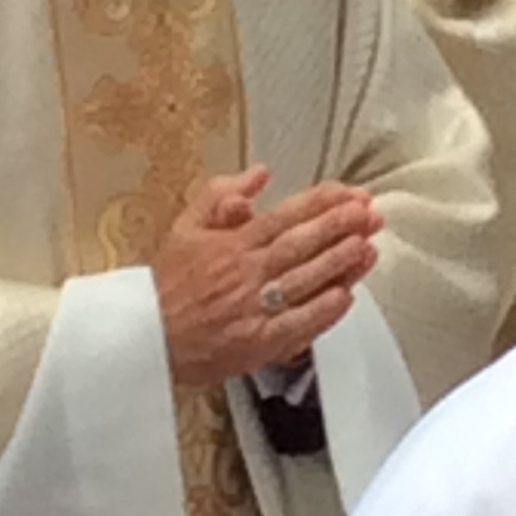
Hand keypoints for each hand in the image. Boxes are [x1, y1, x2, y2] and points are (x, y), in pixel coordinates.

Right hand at [153, 167, 381, 388]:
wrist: (145, 334)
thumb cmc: (167, 285)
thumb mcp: (186, 226)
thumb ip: (220, 195)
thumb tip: (258, 174)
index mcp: (232, 242)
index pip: (284, 216)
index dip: (321, 203)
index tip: (350, 194)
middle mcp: (246, 272)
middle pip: (301, 243)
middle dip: (340, 226)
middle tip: (371, 214)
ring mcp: (254, 307)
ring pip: (304, 279)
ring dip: (338, 263)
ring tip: (367, 246)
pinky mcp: (256, 342)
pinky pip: (295, 325)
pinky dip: (320, 312)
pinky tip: (343, 298)